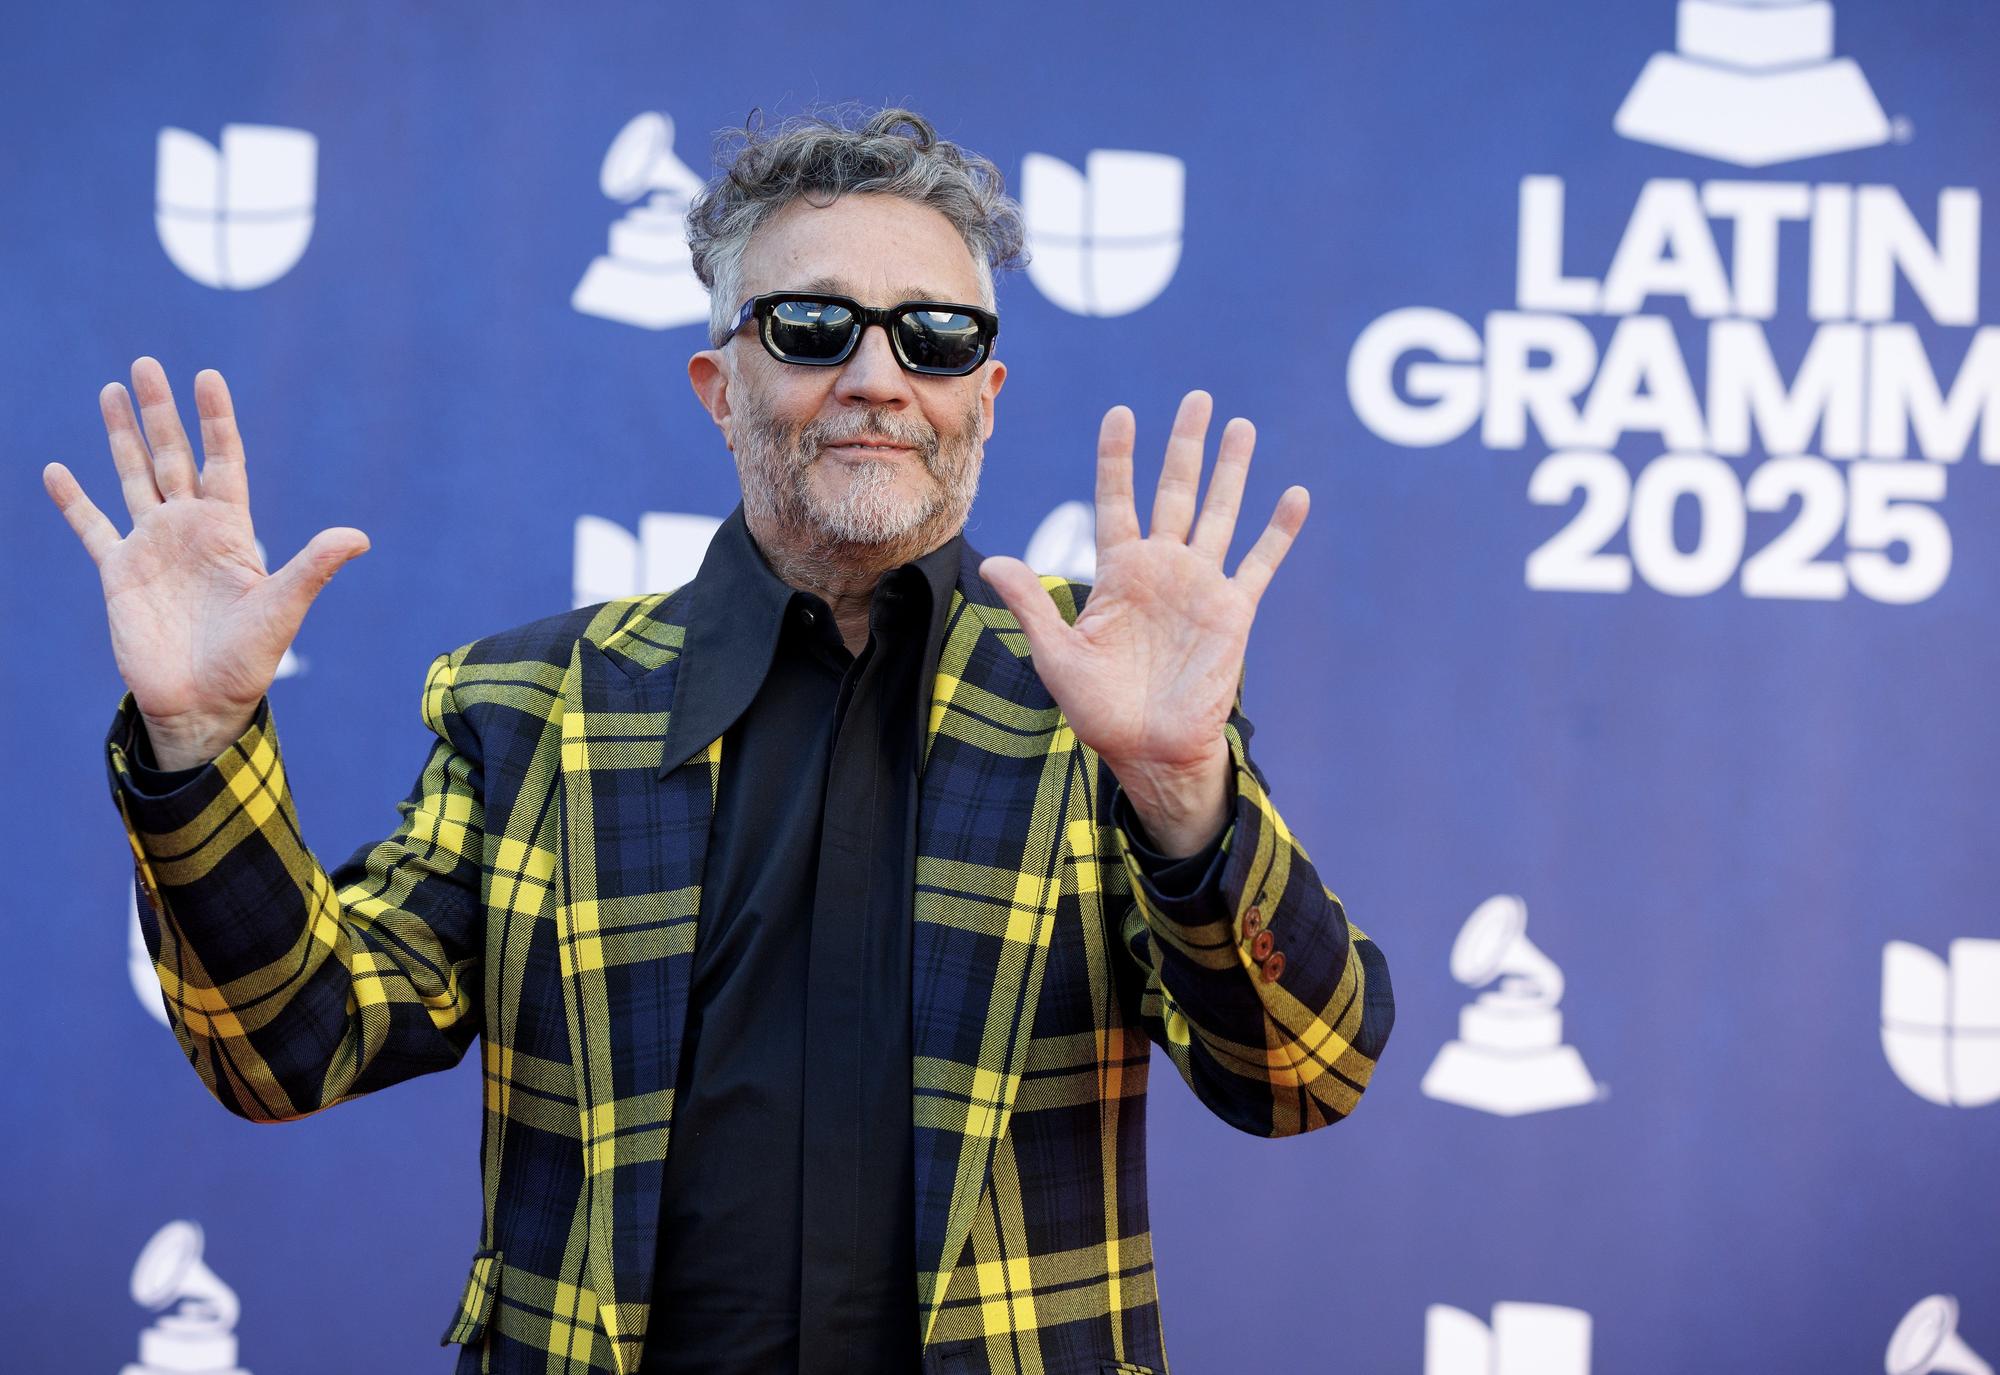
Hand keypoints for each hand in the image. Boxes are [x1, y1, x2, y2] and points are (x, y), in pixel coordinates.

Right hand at [43, 358, 369, 769]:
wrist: (203, 701)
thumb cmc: (248, 659)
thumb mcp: (283, 608)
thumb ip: (313, 567)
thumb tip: (359, 536)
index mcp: (230, 530)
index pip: (223, 460)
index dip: (216, 419)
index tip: (207, 375)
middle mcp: (190, 529)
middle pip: (172, 456)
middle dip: (159, 412)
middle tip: (146, 363)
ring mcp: (153, 547)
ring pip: (133, 477)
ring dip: (121, 436)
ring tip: (111, 390)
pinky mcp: (118, 572)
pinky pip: (93, 528)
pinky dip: (74, 501)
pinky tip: (57, 471)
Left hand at [980, 390, 1306, 855]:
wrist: (1149, 750)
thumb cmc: (1099, 709)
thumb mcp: (1056, 655)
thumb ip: (1033, 604)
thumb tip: (992, 562)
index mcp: (1117, 573)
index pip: (1117, 500)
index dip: (1118, 458)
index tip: (1121, 413)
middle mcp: (1161, 568)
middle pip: (1174, 491)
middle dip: (1185, 445)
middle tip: (1197, 397)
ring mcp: (1200, 586)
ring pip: (1220, 513)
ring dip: (1232, 470)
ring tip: (1242, 426)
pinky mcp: (1233, 611)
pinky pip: (1259, 563)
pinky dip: (1278, 531)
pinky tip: (1295, 495)